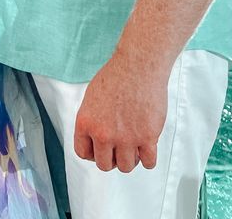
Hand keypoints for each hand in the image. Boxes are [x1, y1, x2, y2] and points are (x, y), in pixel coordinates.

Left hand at [73, 52, 169, 172]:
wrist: (138, 64)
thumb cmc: (116, 75)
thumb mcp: (92, 97)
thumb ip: (92, 120)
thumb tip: (95, 139)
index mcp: (86, 122)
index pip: (83, 153)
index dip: (93, 153)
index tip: (102, 149)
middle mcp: (103, 134)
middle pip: (104, 164)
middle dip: (112, 158)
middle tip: (119, 148)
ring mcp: (126, 138)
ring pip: (126, 167)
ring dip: (130, 159)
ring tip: (134, 145)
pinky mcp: (147, 137)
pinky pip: (148, 163)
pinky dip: (148, 158)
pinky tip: (147, 146)